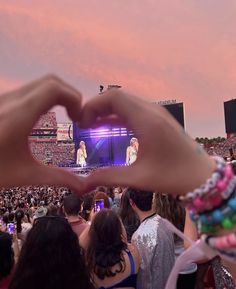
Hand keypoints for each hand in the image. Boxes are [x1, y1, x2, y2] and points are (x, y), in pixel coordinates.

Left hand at [0, 75, 84, 191]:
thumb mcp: (24, 174)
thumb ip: (57, 178)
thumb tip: (84, 186)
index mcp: (19, 115)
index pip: (54, 88)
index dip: (74, 98)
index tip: (79, 119)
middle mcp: (11, 100)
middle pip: (50, 81)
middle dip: (69, 95)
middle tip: (75, 117)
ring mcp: (3, 98)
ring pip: (38, 84)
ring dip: (57, 96)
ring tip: (64, 116)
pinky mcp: (0, 101)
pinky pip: (28, 91)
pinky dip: (44, 98)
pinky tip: (43, 118)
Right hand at [81, 90, 214, 194]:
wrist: (202, 175)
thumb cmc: (173, 176)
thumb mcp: (139, 177)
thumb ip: (109, 177)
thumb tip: (84, 183)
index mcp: (146, 120)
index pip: (114, 97)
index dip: (94, 105)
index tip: (81, 122)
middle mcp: (152, 110)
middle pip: (119, 97)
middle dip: (97, 107)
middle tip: (83, 124)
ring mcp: (157, 113)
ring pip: (127, 102)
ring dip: (108, 111)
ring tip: (91, 125)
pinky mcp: (160, 119)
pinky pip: (134, 110)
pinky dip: (119, 116)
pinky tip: (109, 128)